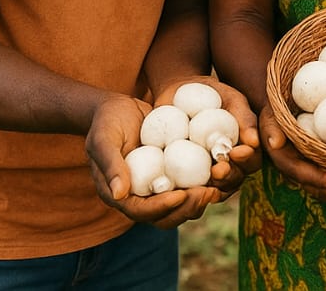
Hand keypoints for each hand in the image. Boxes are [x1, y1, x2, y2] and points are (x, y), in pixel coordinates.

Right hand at [85, 94, 220, 227]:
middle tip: (208, 193)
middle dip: (187, 208)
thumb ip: (111, 165)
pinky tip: (221, 172)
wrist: (118, 109)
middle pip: (166, 216)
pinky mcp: (172, 174)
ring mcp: (157, 186)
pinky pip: (189, 185)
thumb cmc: (107, 122)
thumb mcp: (104, 139)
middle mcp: (140, 196)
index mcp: (119, 195)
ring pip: (181, 206)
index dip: (162, 208)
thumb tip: (119, 194)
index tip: (181, 196)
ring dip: (200, 201)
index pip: (142, 211)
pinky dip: (205, 184)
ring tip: (218, 187)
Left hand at [159, 77, 261, 200]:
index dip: (247, 160)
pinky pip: (183, 187)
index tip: (239, 152)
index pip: (251, 162)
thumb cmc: (212, 94)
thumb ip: (245, 118)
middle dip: (228, 177)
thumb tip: (255, 142)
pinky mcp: (180, 176)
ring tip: (205, 175)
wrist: (179, 91)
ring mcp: (203, 172)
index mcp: (242, 149)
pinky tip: (180, 185)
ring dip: (210, 187)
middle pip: (233, 180)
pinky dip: (184, 188)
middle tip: (219, 168)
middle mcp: (226, 165)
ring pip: (211, 189)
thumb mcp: (232, 99)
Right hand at [259, 105, 325, 215]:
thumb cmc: (280, 107)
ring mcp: (315, 171)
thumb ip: (271, 127)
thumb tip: (275, 142)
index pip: (302, 172)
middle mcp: (300, 170)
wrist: (286, 109)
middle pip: (320, 188)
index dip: (319, 178)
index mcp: (285, 159)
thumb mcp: (272, 113)